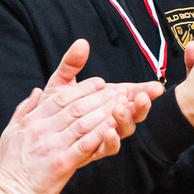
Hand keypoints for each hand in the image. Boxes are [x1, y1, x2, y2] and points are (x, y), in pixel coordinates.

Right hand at [0, 43, 137, 193]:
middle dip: (99, 98)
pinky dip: (100, 135)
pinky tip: (113, 127)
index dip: (83, 88)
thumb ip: (24, 109)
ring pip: (83, 124)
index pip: (61, 98)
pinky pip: (84, 145)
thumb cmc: (11, 164)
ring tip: (121, 105)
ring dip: (104, 113)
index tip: (100, 82)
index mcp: (32, 121)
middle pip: (75, 108)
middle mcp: (42, 131)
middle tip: (117, 91)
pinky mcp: (62, 164)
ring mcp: (52, 147)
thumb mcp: (11, 131)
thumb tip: (37, 91)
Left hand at [41, 38, 159, 142]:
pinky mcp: (95, 151)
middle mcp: (112, 118)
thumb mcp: (61, 83)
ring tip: (120, 109)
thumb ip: (71, 64)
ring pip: (125, 130)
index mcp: (109, 100)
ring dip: (126, 119)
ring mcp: (105, 135)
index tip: (156, 87)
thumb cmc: (52, 109)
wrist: (37, 138)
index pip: (133, 93)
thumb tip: (81, 43)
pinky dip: (111, 140)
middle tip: (140, 97)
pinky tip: (108, 131)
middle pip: (135, 113)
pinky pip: (109, 148)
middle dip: (140, 105)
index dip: (145, 90)